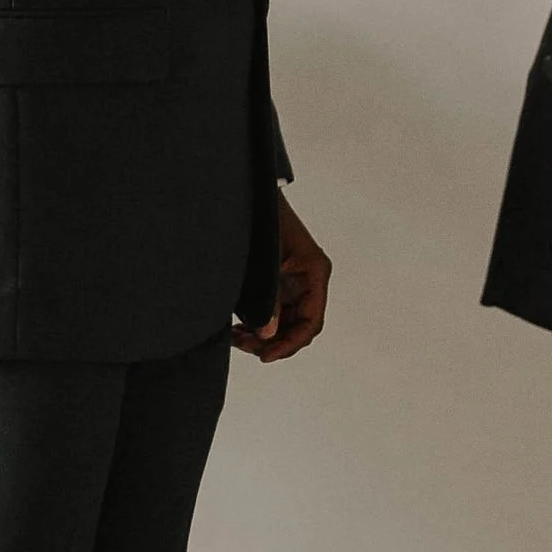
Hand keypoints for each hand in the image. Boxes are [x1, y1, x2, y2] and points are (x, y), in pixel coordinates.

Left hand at [236, 193, 330, 362]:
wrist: (253, 197)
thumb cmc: (263, 221)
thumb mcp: (265, 262)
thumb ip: (267, 298)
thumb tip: (266, 334)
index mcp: (315, 273)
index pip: (310, 322)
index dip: (290, 343)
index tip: (266, 355)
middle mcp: (310, 281)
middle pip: (298, 327)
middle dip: (272, 342)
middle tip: (243, 345)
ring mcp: (295, 283)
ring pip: (285, 323)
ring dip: (264, 335)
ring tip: (237, 338)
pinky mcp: (280, 282)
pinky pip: (274, 312)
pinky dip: (259, 323)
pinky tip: (239, 328)